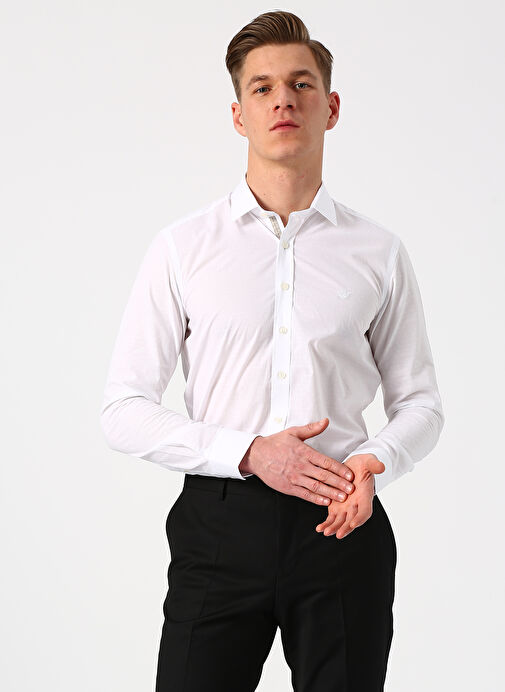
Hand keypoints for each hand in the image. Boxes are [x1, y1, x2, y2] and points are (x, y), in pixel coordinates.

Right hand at [239, 418, 355, 505]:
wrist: (256, 455)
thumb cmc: (275, 443)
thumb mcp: (293, 432)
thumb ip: (311, 428)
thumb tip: (325, 421)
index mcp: (303, 452)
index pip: (325, 462)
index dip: (339, 469)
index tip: (350, 474)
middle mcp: (300, 465)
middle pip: (323, 476)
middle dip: (339, 483)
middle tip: (351, 489)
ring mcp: (294, 477)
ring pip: (315, 486)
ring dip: (330, 492)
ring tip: (342, 497)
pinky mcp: (287, 487)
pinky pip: (304, 494)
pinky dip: (315, 498)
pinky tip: (325, 501)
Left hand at [315, 453, 384, 538]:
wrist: (353, 466)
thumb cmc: (363, 464)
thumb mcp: (369, 461)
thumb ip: (374, 465)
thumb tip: (381, 467)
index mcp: (365, 496)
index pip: (365, 511)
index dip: (360, 518)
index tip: (354, 523)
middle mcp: (356, 505)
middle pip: (352, 520)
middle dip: (346, 528)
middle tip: (339, 534)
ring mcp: (346, 507)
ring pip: (341, 521)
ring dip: (334, 528)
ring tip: (326, 532)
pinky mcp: (335, 506)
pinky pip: (331, 518)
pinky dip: (326, 524)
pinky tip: (319, 529)